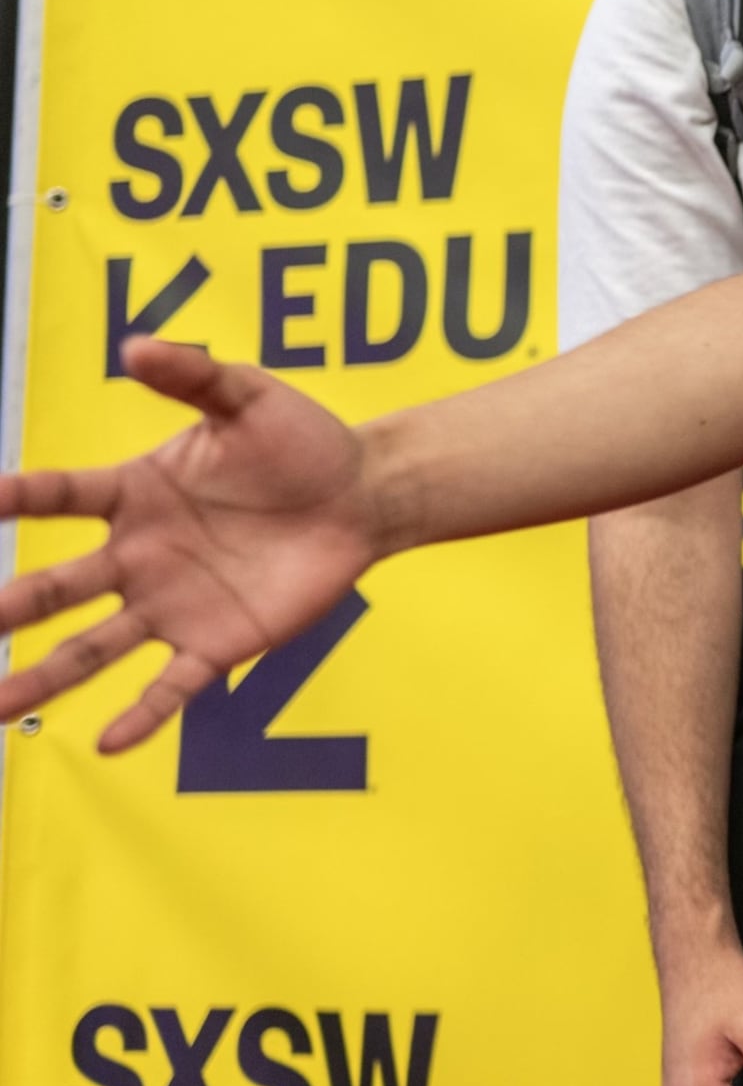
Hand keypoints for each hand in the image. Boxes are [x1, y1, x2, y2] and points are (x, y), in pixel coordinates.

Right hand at [0, 339, 386, 748]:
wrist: (364, 497)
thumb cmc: (302, 443)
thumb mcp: (249, 399)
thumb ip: (194, 374)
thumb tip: (135, 345)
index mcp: (134, 494)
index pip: (60, 496)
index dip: (20, 496)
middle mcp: (137, 556)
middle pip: (57, 586)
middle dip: (9, 607)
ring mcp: (171, 604)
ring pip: (91, 648)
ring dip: (42, 676)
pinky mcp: (217, 643)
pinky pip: (172, 685)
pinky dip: (143, 714)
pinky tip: (109, 740)